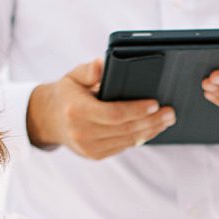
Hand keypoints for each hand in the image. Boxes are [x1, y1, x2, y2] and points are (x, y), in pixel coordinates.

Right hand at [26, 58, 175, 159]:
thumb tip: (101, 63)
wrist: (49, 119)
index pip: (113, 114)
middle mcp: (82, 133)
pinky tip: (151, 129)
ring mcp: (88, 147)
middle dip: (151, 121)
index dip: (137, 110)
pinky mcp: (95, 155)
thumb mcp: (74, 76)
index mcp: (77, 111)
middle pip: (124, 129)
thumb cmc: (67, 93)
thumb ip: (89, 70)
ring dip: (150, 131)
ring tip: (166, 120)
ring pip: (127, 141)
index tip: (155, 104)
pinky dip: (139, 138)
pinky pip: (123, 147)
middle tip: (170, 113)